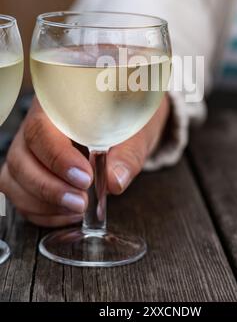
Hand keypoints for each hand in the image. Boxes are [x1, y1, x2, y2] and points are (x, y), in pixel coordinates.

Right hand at [0, 96, 169, 226]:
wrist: (128, 119)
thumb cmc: (129, 121)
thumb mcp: (137, 132)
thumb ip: (127, 154)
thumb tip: (114, 181)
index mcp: (59, 106)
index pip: (41, 130)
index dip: (57, 158)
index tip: (85, 178)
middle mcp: (37, 127)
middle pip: (20, 158)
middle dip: (48, 187)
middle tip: (81, 202)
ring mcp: (30, 151)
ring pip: (14, 179)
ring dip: (43, 202)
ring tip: (77, 210)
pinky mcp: (31, 173)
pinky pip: (21, 196)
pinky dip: (41, 212)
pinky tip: (68, 214)